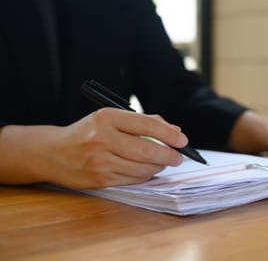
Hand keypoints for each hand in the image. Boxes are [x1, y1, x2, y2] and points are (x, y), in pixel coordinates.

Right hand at [0, 108, 187, 188]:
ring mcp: (100, 161)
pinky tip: (148, 170)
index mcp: (107, 118)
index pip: (146, 125)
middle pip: (147, 150)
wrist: (53, 152)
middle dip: (169, 155)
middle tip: (179, 157)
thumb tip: (175, 131)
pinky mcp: (99, 179)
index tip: (182, 140)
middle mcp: (102, 139)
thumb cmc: (89, 133)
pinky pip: (132, 179)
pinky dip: (145, 175)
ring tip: (164, 162)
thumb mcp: (111, 119)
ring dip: (159, 167)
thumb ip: (143, 122)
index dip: (169, 134)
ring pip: (142, 168)